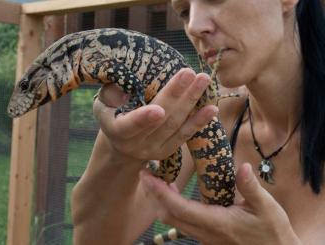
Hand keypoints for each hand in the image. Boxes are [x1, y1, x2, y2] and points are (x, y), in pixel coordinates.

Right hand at [93, 68, 218, 161]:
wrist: (121, 144)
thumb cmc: (112, 115)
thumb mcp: (102, 105)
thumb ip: (109, 96)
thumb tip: (124, 91)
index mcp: (117, 131)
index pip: (129, 126)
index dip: (143, 119)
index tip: (158, 109)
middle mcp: (136, 145)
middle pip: (160, 121)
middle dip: (176, 96)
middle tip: (190, 73)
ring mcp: (154, 150)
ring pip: (175, 126)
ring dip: (190, 102)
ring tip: (203, 79)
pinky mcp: (167, 150)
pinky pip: (185, 135)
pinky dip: (199, 121)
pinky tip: (212, 108)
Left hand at [139, 163, 301, 244]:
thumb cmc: (271, 232)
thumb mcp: (267, 208)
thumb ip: (251, 187)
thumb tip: (242, 166)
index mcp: (216, 223)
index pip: (179, 208)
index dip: (160, 192)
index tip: (147, 177)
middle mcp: (204, 232)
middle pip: (168, 215)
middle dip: (154, 195)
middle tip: (148, 173)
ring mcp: (203, 237)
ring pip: (172, 220)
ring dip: (161, 200)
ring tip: (159, 179)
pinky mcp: (205, 236)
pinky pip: (181, 222)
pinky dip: (171, 205)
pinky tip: (175, 192)